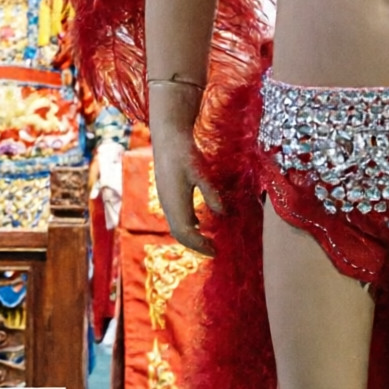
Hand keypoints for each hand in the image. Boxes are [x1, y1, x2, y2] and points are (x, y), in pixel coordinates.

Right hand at [149, 88, 222, 254]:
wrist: (168, 137)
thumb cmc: (185, 152)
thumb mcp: (201, 173)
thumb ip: (211, 194)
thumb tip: (223, 213)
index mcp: (175, 202)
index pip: (186, 233)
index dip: (199, 245)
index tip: (214, 251)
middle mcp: (167, 205)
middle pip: (179, 233)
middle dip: (195, 245)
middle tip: (213, 250)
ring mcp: (165, 200)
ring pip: (176, 225)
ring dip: (191, 235)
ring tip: (207, 241)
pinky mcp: (166, 193)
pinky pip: (175, 216)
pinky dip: (187, 224)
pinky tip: (199, 222)